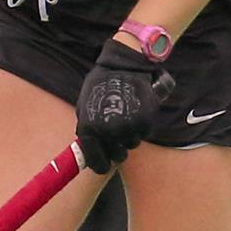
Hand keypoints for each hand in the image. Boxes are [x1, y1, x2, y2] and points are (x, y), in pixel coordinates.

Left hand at [75, 38, 173, 173]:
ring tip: (126, 116)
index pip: (95, 161)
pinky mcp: (145, 121)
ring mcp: (128, 128)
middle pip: (117, 155)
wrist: (123, 65)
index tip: (105, 164)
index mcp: (89, 129)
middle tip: (118, 136)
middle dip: (117, 148)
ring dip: (130, 135)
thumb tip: (87, 150)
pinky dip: (142, 126)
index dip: (101, 164)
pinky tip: (137, 110)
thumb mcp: (84, 106)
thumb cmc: (101, 84)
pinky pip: (144, 133)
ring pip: (132, 144)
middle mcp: (108, 132)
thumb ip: (86, 129)